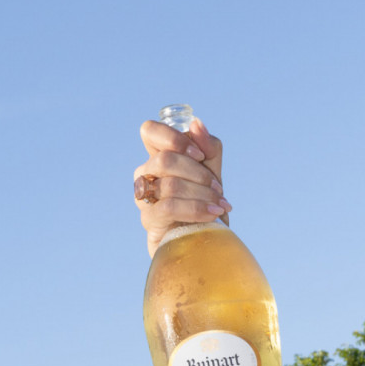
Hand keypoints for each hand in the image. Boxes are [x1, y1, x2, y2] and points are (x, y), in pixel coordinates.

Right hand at [134, 118, 230, 256]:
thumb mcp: (214, 174)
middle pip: (164, 159)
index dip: (174, 138)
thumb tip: (196, 124)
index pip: (149, 131)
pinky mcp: (149, 221)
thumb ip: (208, 149)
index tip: (199, 154)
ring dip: (203, 193)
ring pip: (170, 184)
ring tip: (220, 204)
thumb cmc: (206, 204)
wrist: (206, 242)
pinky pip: (169, 207)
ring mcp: (144, 198)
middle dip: (199, 173)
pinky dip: (197, 208)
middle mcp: (145, 175)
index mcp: (158, 157)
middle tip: (217, 187)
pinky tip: (213, 214)